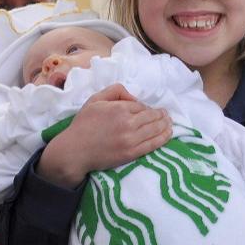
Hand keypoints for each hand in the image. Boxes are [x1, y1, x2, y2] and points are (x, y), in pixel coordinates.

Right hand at [37, 84, 172, 186]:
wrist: (75, 150)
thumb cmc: (83, 124)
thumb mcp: (95, 99)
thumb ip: (115, 91)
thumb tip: (134, 97)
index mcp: (119, 108)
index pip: (141, 106)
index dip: (146, 108)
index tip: (149, 110)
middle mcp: (128, 123)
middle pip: (152, 117)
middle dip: (161, 115)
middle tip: (166, 115)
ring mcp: (131, 139)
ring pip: (155, 129)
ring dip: (165, 125)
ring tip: (170, 122)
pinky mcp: (132, 153)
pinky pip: (153, 144)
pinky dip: (163, 138)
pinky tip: (168, 134)